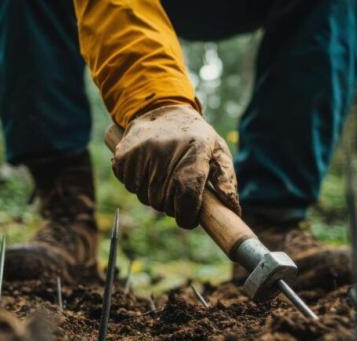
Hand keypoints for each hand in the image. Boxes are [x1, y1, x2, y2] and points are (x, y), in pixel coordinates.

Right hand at [112, 105, 240, 228]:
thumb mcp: (217, 151)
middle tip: (178, 188)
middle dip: (172, 205)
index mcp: (194, 152)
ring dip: (154, 194)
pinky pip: (130, 186)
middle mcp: (165, 152)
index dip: (187, 216)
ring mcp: (142, 154)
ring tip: (163, 174)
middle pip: (164, 203)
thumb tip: (233, 211)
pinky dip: (138, 184)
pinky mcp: (123, 155)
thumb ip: (226, 180)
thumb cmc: (195, 136)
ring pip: (145, 197)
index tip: (189, 217)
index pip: (186, 198)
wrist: (160, 107)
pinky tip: (148, 167)